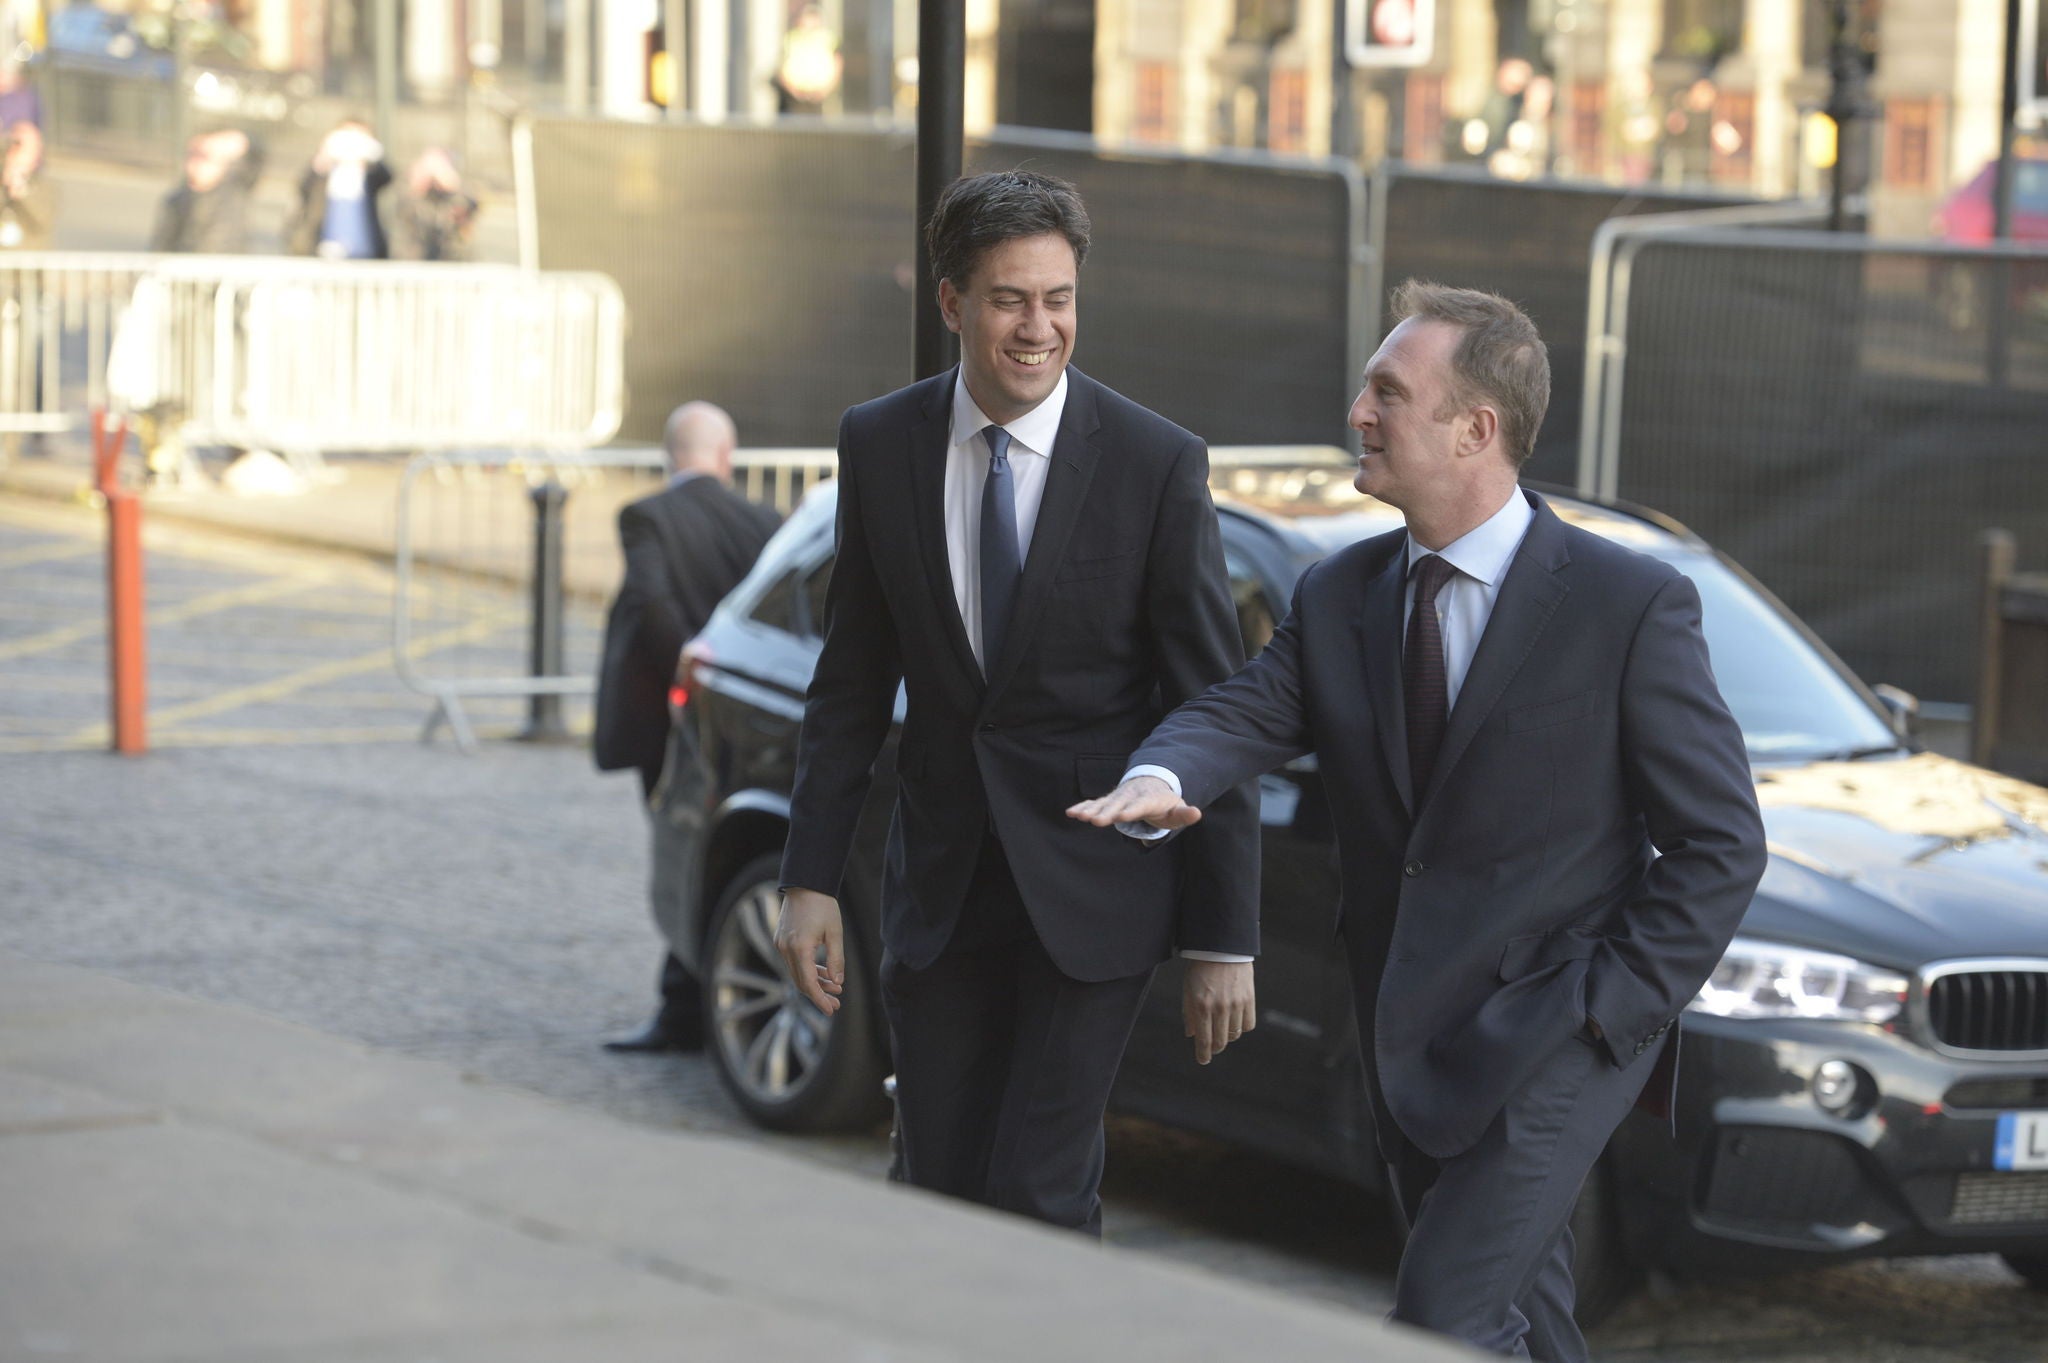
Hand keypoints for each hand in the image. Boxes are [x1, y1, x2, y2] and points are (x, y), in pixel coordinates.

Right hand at [774, 887, 844, 1015]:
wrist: (805, 884)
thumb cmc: (823, 905)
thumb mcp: (836, 933)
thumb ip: (836, 960)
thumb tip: (837, 982)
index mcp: (800, 948)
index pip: (808, 983)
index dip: (820, 999)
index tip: (831, 1010)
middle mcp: (786, 949)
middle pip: (800, 982)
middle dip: (818, 994)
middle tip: (836, 1003)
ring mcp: (781, 944)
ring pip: (796, 972)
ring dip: (814, 982)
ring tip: (834, 988)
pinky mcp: (780, 940)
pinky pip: (793, 962)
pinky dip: (807, 970)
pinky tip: (822, 973)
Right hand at [1066, 775, 1201, 830]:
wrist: (1152, 784)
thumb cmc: (1165, 802)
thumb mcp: (1177, 809)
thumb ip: (1185, 813)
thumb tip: (1197, 813)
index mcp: (1148, 800)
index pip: (1139, 806)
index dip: (1131, 810)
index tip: (1122, 816)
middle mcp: (1130, 797)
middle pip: (1117, 805)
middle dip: (1106, 812)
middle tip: (1095, 820)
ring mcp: (1118, 798)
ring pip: (1103, 804)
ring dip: (1090, 810)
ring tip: (1078, 816)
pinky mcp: (1109, 801)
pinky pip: (1095, 804)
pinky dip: (1083, 807)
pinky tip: (1070, 813)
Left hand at [1183, 960, 1254, 1064]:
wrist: (1221, 947)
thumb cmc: (1200, 969)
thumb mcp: (1188, 990)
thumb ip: (1189, 1014)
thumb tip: (1191, 1035)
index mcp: (1201, 1006)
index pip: (1204, 1040)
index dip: (1203, 1054)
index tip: (1203, 1060)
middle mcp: (1220, 1008)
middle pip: (1221, 1041)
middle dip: (1215, 1048)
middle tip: (1212, 1048)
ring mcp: (1236, 1004)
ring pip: (1235, 1034)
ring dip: (1227, 1037)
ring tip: (1222, 1031)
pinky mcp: (1249, 999)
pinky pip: (1248, 1024)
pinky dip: (1241, 1028)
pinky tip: (1235, 1022)